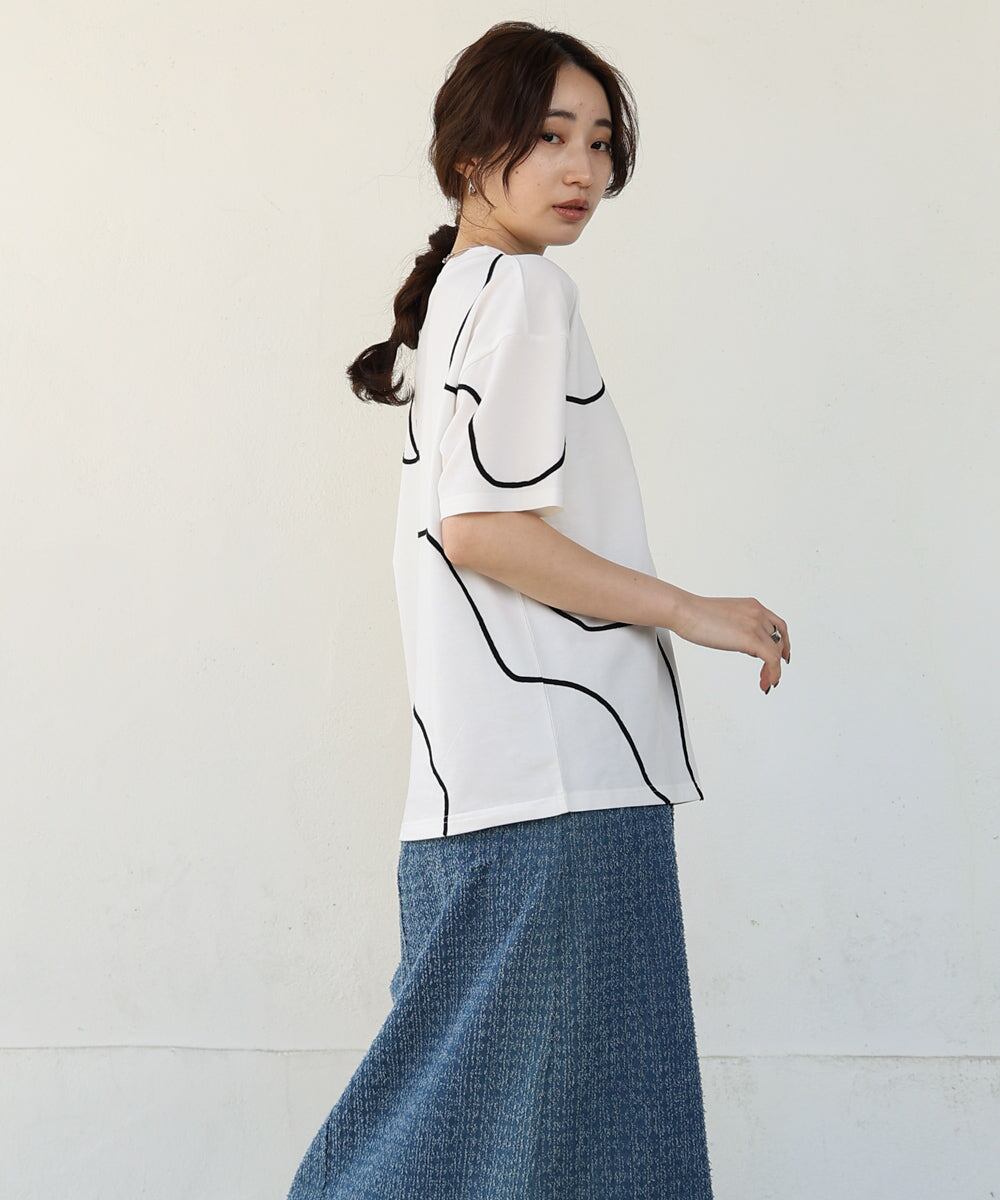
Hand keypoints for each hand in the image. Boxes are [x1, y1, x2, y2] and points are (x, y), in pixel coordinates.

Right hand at [670, 593, 790, 692]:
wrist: (685, 611)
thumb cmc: (695, 614)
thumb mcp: (725, 617)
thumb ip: (738, 626)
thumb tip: (739, 640)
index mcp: (753, 606)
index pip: (777, 625)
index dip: (783, 642)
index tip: (782, 656)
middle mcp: (758, 613)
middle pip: (779, 640)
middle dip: (777, 659)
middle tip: (769, 675)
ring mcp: (755, 625)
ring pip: (776, 652)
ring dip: (773, 671)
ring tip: (765, 682)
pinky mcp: (751, 638)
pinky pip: (771, 660)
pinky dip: (773, 673)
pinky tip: (767, 682)